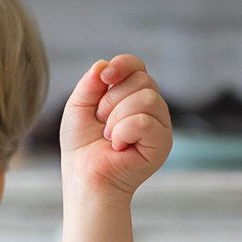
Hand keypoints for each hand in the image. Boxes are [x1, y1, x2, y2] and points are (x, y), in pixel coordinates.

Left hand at [60, 55, 171, 197]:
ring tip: (109, 137)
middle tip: (102, 123)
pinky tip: (119, 147)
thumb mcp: (78, 107)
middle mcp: (152, 108)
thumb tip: (103, 65)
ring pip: (147, 98)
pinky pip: (145, 121)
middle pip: (143, 80)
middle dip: (112, 99)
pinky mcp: (163, 143)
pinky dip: (123, 132)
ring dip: (117, 118)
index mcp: (133, 95)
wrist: (85, 177)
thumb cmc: (82, 146)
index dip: (122, 65)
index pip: (138, 66)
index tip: (104, 77)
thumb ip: (89, 83)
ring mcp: (160, 125)